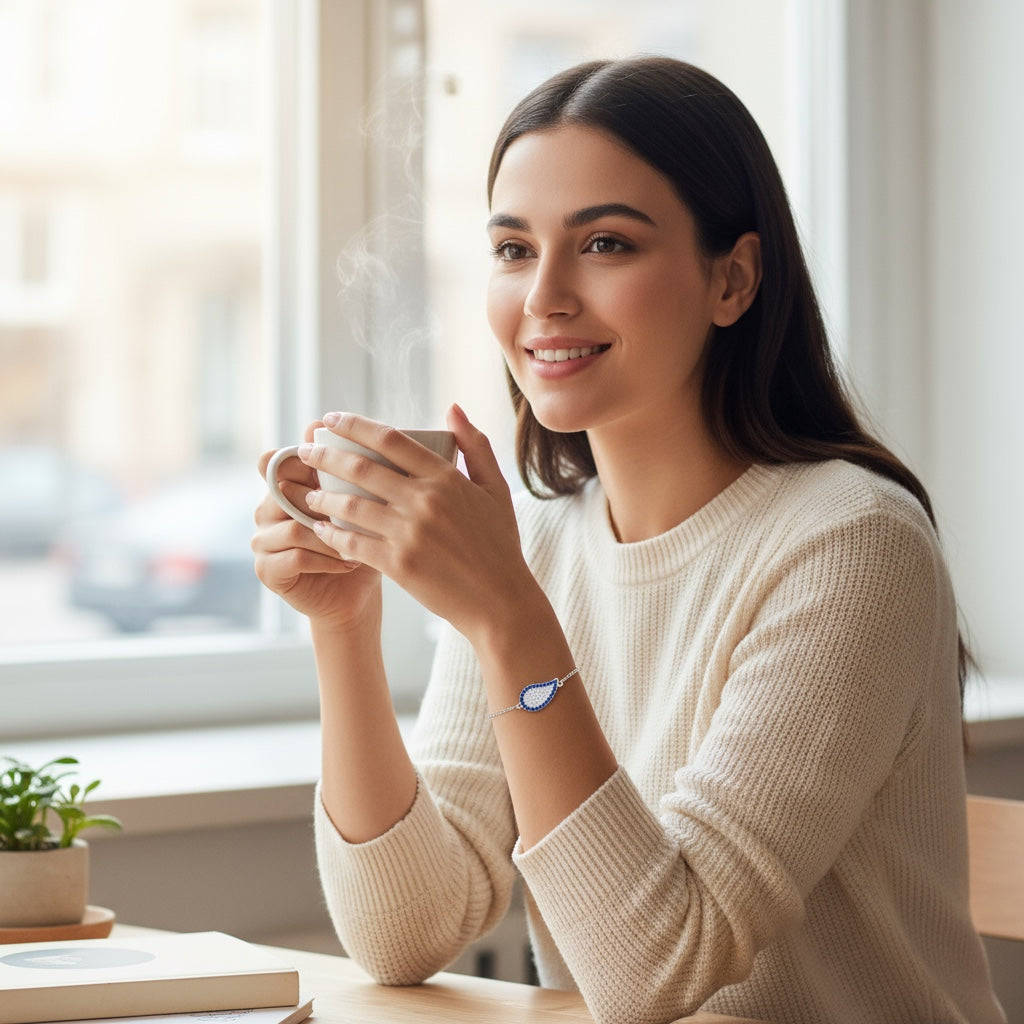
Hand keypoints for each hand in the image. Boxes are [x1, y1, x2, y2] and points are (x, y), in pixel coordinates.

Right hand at [252, 420, 382, 630]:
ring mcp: (262, 539)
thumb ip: (350, 468)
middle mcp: (267, 508)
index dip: (304, 461)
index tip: (334, 469)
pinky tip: (350, 561)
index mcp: (285, 486)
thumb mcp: (361, 501)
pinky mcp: (266, 569)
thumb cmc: (362, 541)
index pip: (280, 460)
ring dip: (331, 535)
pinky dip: (327, 558)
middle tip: (358, 512)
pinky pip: (295, 556)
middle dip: (324, 502)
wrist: (355, 594)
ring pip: (294, 525)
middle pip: (285, 491)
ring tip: (359, 542)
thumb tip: (338, 427)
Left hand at [303, 405, 541, 641]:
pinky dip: (333, 535)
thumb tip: (452, 408)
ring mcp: (411, 533)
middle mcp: (426, 501)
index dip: (355, 425)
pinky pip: (354, 543)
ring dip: (323, 496)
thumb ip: (476, 446)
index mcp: (447, 478)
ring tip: (307, 492)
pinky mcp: (400, 564)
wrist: (500, 601)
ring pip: (352, 506)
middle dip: (325, 456)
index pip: (391, 439)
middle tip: (303, 450)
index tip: (331, 419)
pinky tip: (320, 529)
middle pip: (362, 468)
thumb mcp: (496, 489)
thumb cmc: (499, 545)